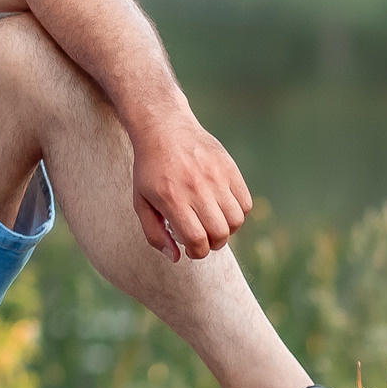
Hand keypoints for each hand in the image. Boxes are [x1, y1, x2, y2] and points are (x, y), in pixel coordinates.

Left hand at [129, 114, 250, 260]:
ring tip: (212, 222)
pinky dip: (238, 213)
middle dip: (213, 244)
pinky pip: (245, 203)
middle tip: (203, 238)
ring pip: (236, 220)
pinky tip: (222, 208)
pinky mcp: (230, 169)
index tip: (191, 249)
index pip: (196, 239)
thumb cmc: (150, 170)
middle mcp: (196, 188)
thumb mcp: (141, 201)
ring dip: (227, 230)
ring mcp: (216, 177)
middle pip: (219, 233)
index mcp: (171, 198)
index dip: (197, 252)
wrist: (164, 129)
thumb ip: (154, 233)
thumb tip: (176, 258)